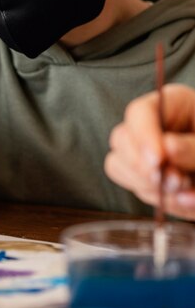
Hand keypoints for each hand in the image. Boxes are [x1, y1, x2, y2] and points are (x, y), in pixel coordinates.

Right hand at [105, 84, 194, 219]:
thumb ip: (193, 147)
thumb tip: (167, 151)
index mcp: (171, 104)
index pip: (139, 112)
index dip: (143, 136)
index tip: (158, 161)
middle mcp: (152, 126)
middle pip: (121, 139)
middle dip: (142, 166)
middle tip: (173, 182)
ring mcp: (146, 152)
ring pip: (120, 167)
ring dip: (150, 186)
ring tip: (185, 192)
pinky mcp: (149, 177)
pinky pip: (140, 191)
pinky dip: (163, 202)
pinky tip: (187, 203)